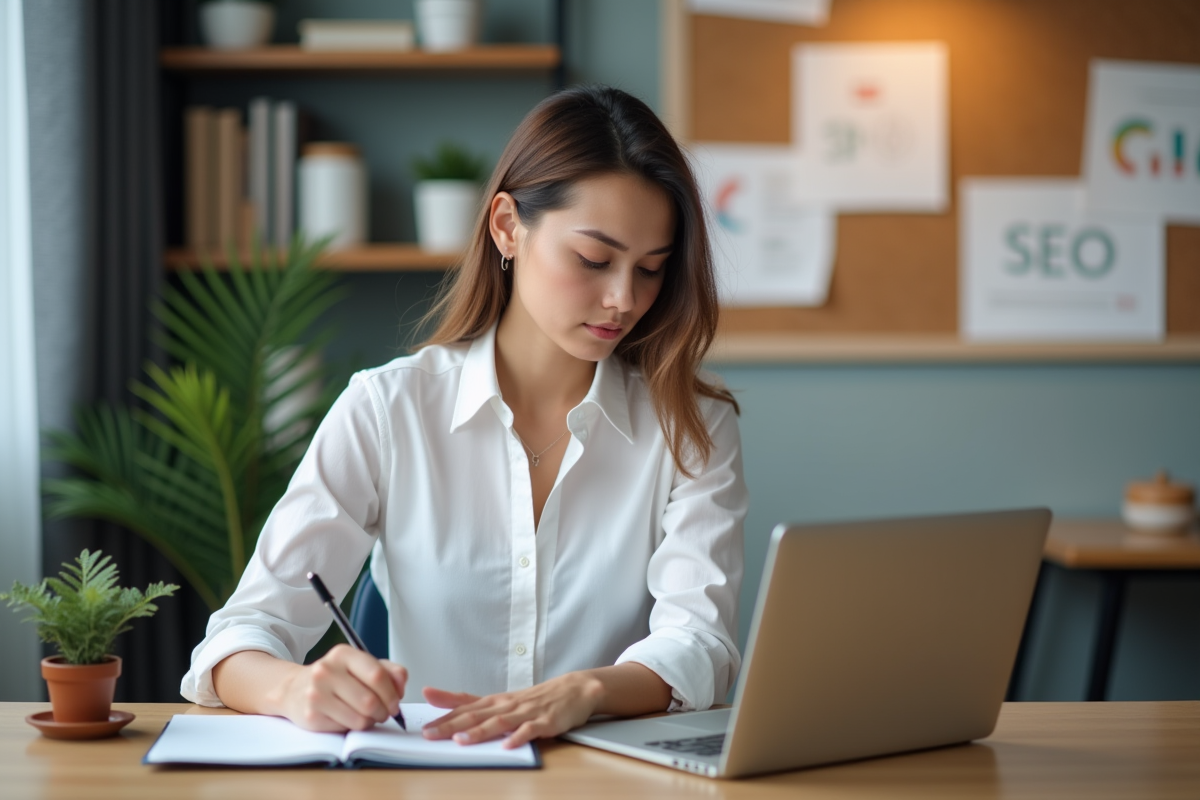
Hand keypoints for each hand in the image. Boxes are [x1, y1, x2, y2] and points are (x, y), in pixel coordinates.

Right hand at [276, 644, 407, 731]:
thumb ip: (388, 671)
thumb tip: (401, 683)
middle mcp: (326, 671)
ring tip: (368, 715)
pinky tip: (350, 718)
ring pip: (360, 718)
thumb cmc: (334, 678)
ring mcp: (316, 694)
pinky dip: (355, 727)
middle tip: (385, 712)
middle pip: (370, 700)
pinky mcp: (311, 716)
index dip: (392, 693)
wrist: (295, 689)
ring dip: (371, 721)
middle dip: (384, 711)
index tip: (396, 701)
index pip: (377, 675)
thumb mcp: (360, 666)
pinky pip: (346, 728)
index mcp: (343, 654)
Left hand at [421, 672, 605, 748]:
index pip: (465, 707)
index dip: (443, 717)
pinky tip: (508, 745)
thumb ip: (469, 701)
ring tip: (463, 740)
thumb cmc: (534, 698)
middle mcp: (507, 705)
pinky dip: (518, 737)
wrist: (574, 689)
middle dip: (452, 725)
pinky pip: (530, 730)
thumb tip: (435, 696)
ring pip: (499, 722)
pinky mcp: (545, 722)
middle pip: (476, 715)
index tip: (423, 726)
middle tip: (430, 734)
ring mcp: (526, 713)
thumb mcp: (500, 699)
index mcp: (495, 701)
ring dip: (480, 731)